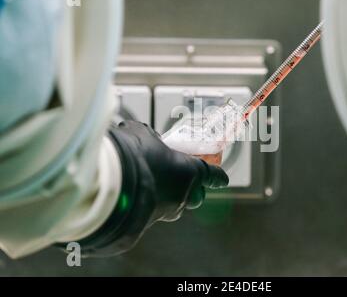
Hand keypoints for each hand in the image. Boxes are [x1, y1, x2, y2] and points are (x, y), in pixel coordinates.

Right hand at [76, 121, 228, 256]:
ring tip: (151, 185)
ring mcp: (165, 212)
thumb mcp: (143, 134)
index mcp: (190, 172)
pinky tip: (133, 195)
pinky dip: (146, 205)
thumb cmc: (134, 155)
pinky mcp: (145, 225)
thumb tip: (146, 138)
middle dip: (191, 190)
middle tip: (180, 179)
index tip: (222, 179)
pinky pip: (151, 214)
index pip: (212, 175)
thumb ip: (151, 138)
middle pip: (195, 197)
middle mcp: (182, 196)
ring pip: (173, 207)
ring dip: (167, 197)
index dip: (217, 176)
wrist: (112, 184)